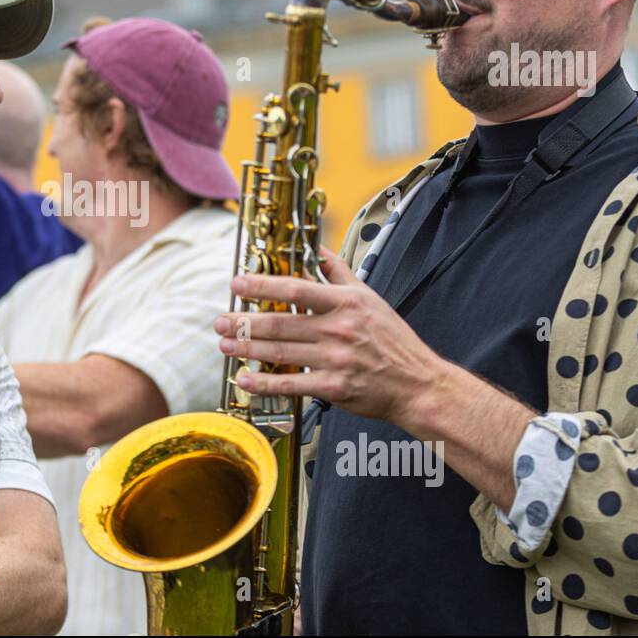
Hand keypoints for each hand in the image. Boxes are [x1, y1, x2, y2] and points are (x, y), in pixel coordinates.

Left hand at [214, 247, 449, 423]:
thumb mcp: (370, 297)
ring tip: (225, 344)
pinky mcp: (334, 388)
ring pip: (280, 352)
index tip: (238, 283)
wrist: (417, 383)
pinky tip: (245, 379)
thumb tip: (319, 250)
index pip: (296, 289)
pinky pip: (291, 384)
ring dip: (246, 348)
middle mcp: (339, 329)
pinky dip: (264, 382)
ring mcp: (336, 359)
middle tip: (220, 320)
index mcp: (346, 303)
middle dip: (244, 322)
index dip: (263, 285)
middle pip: (281, 323)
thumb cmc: (393, 340)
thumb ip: (340, 273)